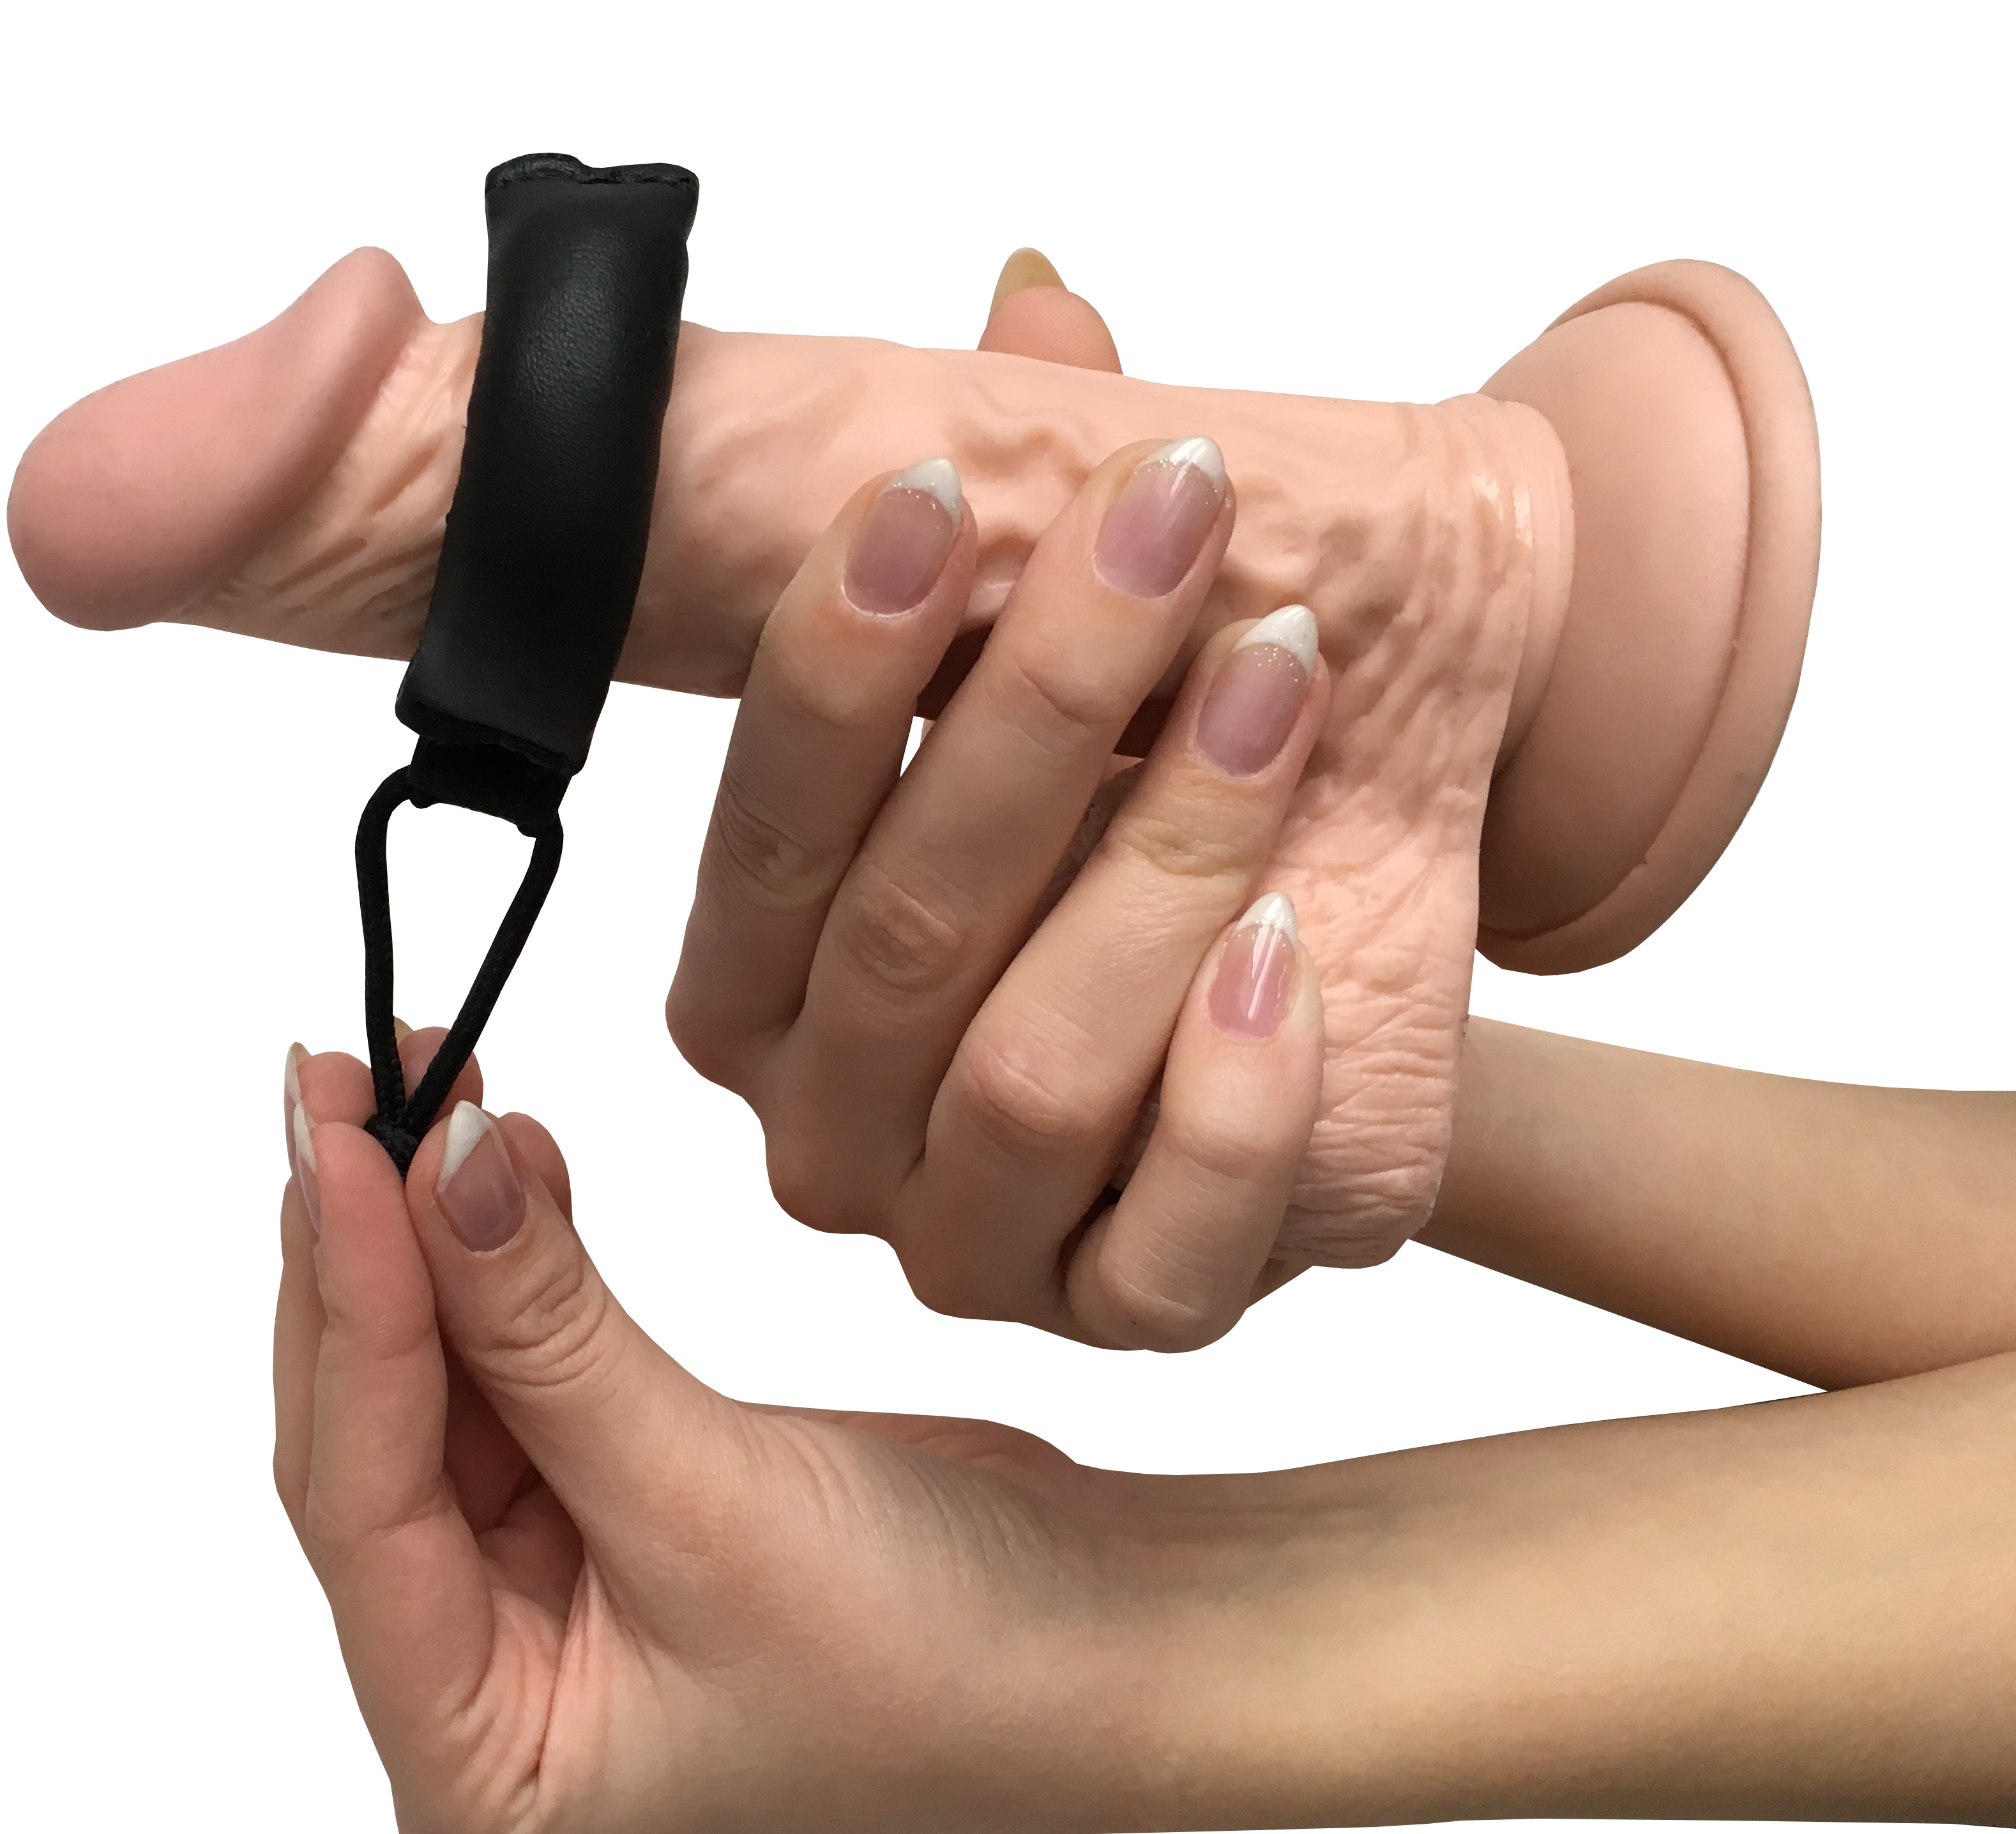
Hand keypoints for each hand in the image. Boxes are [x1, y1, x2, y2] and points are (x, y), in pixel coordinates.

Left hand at [276, 1045, 2015, 1833]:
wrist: (1134, 1668)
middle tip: (345, 1051)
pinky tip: (500, 1152)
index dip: (334, 1284)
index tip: (332, 1098)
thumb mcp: (746, 1498)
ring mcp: (552, 1632)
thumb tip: (437, 1159)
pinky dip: (513, 1263)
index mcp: (482, 1778)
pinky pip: (519, 1377)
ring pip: (439, 1394)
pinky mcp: (625, 1547)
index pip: (347, 1480)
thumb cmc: (986, 1648)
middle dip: (362, 1252)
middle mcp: (494, 1714)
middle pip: (369, 1433)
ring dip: (432, 1243)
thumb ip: (560, 1335)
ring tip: (410, 1069)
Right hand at [664, 439, 1328, 1349]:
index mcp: (750, 988)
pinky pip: (1161, 1252)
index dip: (838, 664)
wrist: (1318, 980)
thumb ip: (1026, 501)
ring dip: (1164, 868)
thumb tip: (1039, 287)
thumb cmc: (1148, 811)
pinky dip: (1235, 1103)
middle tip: (1177, 524)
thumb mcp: (1083, 657)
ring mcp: (964, 1242)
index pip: (763, 830)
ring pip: (1029, 1082)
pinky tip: (1296, 957)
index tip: (934, 496)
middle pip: (900, 937)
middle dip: (1046, 709)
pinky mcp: (1122, 1311)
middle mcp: (824, 1129)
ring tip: (1280, 695)